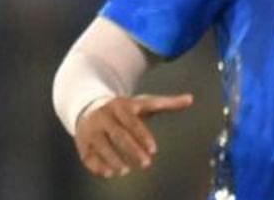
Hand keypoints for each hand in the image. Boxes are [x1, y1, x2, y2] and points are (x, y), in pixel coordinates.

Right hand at [74, 93, 193, 177]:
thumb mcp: (144, 103)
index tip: (154, 150)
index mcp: (122, 105)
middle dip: (132, 150)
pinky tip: (109, 174)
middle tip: (146, 165)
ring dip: (113, 159)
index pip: (133, 122)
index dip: (143, 136)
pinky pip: (87, 155)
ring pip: (101, 145)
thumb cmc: (125, 108)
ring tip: (126, 171)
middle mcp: (104, 116)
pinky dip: (97, 165)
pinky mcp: (82, 141)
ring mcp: (91, 128)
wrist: (90, 105)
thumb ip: (167, 103)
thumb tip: (191, 99)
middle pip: (118, 135)